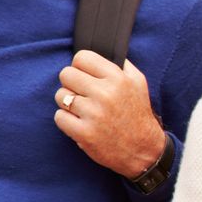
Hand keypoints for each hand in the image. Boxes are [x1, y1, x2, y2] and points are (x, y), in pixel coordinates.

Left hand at [55, 50, 166, 177]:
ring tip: (82, 110)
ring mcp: (93, 114)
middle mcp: (105, 94)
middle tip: (82, 94)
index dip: (80, 67)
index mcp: (118, 78)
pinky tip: (80, 123)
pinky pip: (59, 116)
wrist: (143, 150)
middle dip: (71, 84)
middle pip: (66, 74)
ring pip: (60, 96)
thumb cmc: (137, 114)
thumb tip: (99, 52)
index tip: (85, 76)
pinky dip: (66, 120)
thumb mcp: (138, 83)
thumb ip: (121, 65)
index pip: (81, 57)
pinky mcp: (84, 133)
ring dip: (68, 103)